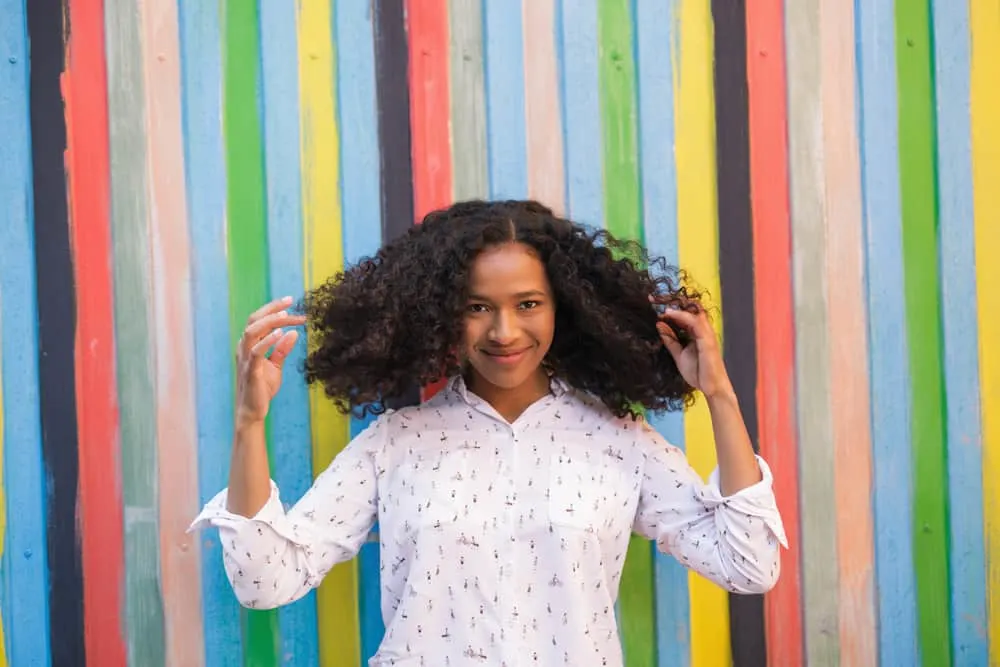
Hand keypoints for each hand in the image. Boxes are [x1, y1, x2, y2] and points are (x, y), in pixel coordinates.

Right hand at [235, 296, 306, 426]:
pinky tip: (280, 333)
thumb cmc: (261, 388)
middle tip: (290, 302)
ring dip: (270, 321)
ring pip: (252, 331)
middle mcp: (244, 348)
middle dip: (272, 308)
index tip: (292, 303)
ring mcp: (245, 359)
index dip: (274, 309)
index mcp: (249, 345)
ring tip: (286, 315)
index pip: (260, 320)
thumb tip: (293, 333)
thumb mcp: (276, 366)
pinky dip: (268, 340)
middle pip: (254, 320)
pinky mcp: (250, 371)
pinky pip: (256, 352)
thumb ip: (282, 349)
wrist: (253, 411)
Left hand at [650, 296, 732, 397]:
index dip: (669, 306)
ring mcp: (706, 333)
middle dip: (672, 301)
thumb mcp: (678, 354)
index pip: (684, 312)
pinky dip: (681, 316)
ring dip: (675, 306)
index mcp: (696, 331)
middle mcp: (702, 328)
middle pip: (689, 306)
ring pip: (693, 310)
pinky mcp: (707, 339)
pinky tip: (668, 314)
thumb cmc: (698, 372)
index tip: (652, 302)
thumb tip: (659, 324)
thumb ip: (670, 340)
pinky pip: (695, 322)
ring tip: (659, 305)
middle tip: (653, 299)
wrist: (711, 388)